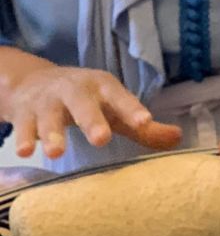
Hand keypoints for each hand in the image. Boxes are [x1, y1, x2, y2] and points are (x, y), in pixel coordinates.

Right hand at [0, 58, 181, 159]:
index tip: (145, 121)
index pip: (120, 97)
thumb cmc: (87, 100)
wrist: (36, 82)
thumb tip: (179, 138)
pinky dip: (24, 138)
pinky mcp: (25, 113)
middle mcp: (76, 90)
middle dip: (92, 120)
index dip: (133, 109)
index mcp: (103, 87)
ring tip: (56, 153)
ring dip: (52, 133)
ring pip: (50, 116)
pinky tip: (26, 152)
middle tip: (101, 139)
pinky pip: (24, 126)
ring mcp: (49, 101)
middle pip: (84, 103)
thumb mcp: (113, 108)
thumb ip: (141, 126)